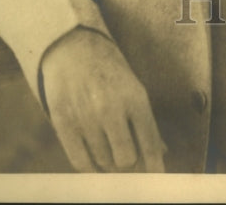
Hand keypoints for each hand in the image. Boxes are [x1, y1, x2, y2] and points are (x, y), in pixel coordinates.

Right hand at [41, 27, 166, 171]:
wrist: (71, 45)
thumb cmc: (108, 67)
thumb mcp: (132, 86)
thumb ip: (145, 121)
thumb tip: (162, 153)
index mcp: (135, 96)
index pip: (149, 143)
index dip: (154, 166)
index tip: (156, 180)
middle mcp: (111, 108)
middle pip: (126, 160)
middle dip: (128, 162)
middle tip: (126, 156)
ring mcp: (86, 116)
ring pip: (103, 163)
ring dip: (108, 161)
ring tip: (106, 143)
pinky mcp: (63, 122)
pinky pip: (80, 162)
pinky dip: (89, 165)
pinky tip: (93, 156)